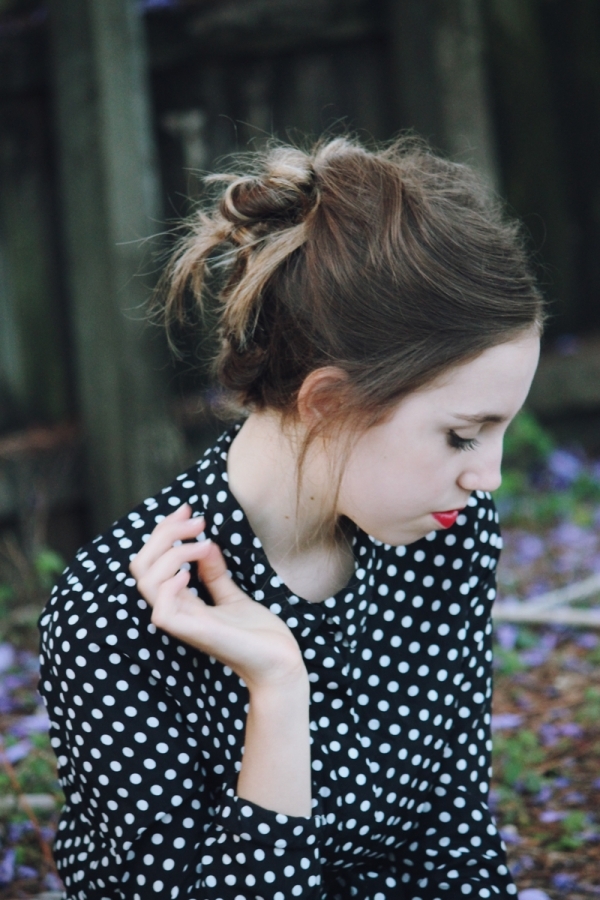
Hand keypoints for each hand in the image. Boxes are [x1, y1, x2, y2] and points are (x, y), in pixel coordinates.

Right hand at [129, 504, 306, 692]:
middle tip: (197, 521)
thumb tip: (206, 543)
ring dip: (172, 553)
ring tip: (202, 545)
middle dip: (164, 534)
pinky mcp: (196, 634)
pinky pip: (162, 611)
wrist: (281, 663)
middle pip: (141, 567)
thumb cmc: (259, 635)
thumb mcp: (234, 596)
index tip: (187, 509)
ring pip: (147, 583)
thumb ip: (215, 575)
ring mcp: (184, 624)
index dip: (163, 531)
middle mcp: (176, 611)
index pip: (151, 562)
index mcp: (181, 602)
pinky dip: (171, 584)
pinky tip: (191, 573)